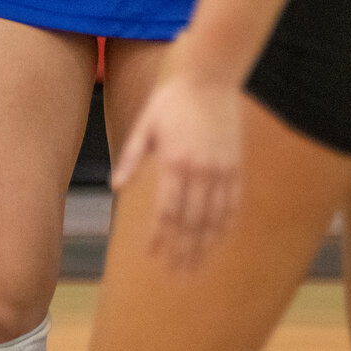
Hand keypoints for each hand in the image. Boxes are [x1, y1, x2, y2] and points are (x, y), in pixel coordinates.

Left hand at [112, 72, 242, 268]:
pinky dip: (226, 225)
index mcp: (174, 161)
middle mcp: (200, 169)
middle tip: (176, 274)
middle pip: (192, 222)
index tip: (153, 256)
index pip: (167, 211)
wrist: (210, 75)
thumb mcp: (146, 124)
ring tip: (197, 267)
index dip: (160, 237)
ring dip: (205, 245)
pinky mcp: (235, 164)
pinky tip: (219, 239)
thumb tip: (115, 186)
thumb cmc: (173, 99)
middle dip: (183, 250)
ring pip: (214, 218)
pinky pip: (232, 202)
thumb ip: (132, 156)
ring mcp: (221, 168)